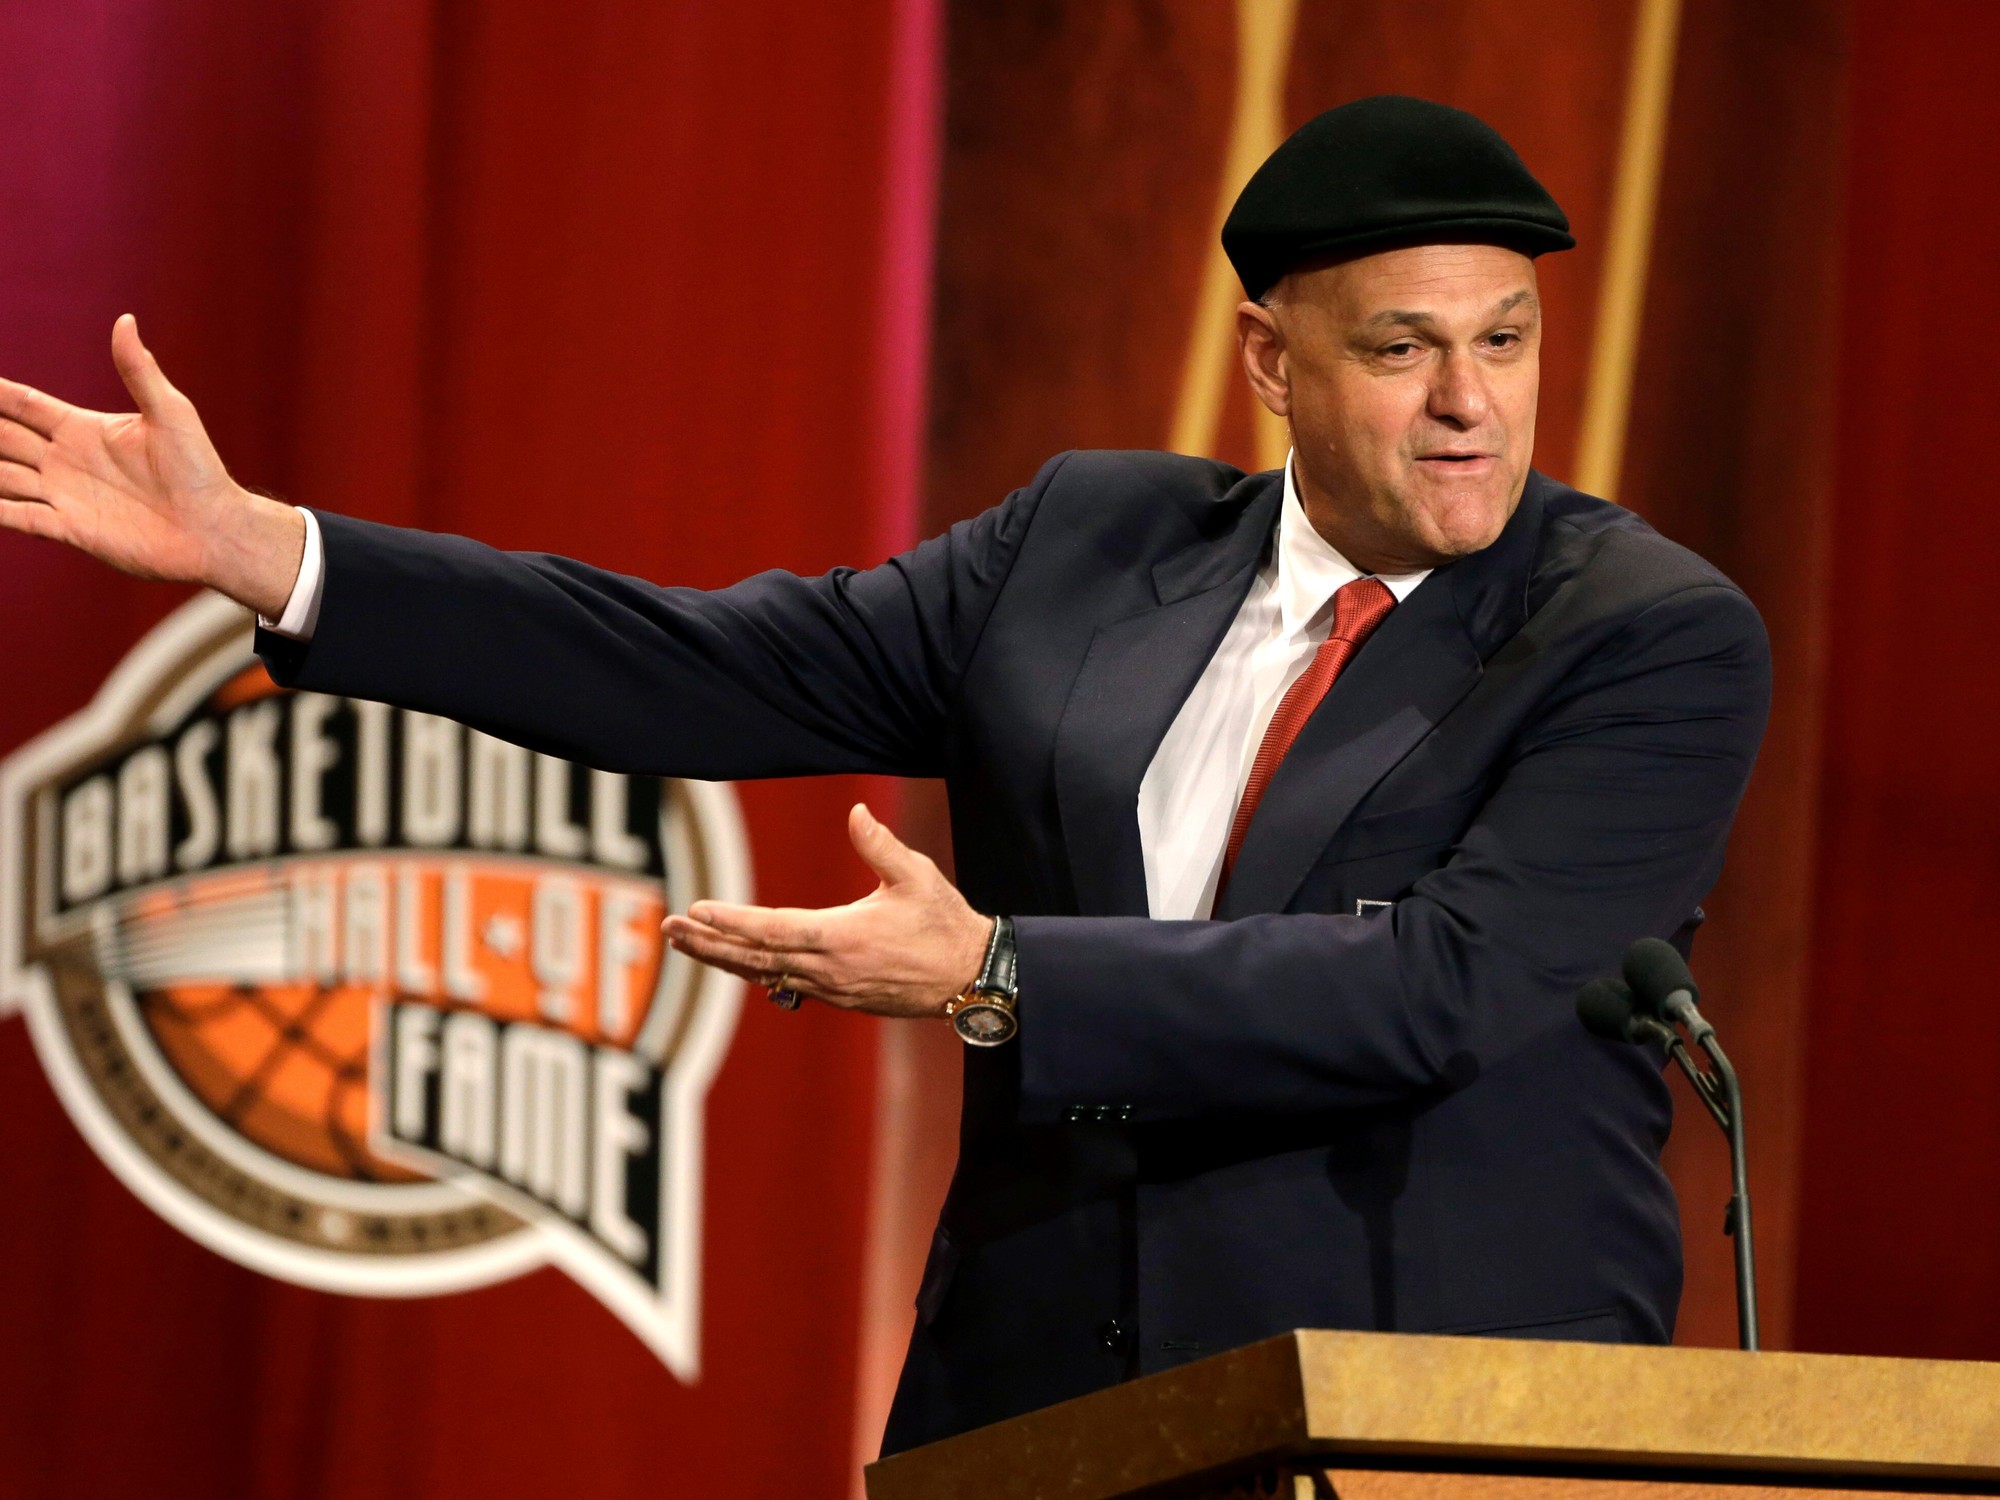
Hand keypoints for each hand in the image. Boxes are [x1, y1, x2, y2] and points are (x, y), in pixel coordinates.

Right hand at [0, 315, 304, 616]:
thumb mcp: (170, 412)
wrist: (215, 528)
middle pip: (1, 438)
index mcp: (84, 429)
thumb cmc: (200, 470)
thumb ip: (139, 370)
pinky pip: (18, 517)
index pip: (23, 404)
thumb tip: (125, 320)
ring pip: (1, 476)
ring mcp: (64, 495)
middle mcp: (66, 461)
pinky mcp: (71, 529)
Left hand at [663, 803, 991, 1018]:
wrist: (972, 978)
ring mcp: (833, 988)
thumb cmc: (945, 923)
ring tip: (688, 944)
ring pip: (765, 974)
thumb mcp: (916, 876)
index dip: (731, 922)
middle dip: (708, 944)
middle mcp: (829, 969)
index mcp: (842, 937)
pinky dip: (755, 971)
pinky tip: (737, 961)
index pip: (772, 929)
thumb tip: (855, 812)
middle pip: (754, 958)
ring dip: (724, 959)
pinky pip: (786, 984)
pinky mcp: (841, 998)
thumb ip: (880, 844)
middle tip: (669, 930)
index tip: (695, 912)